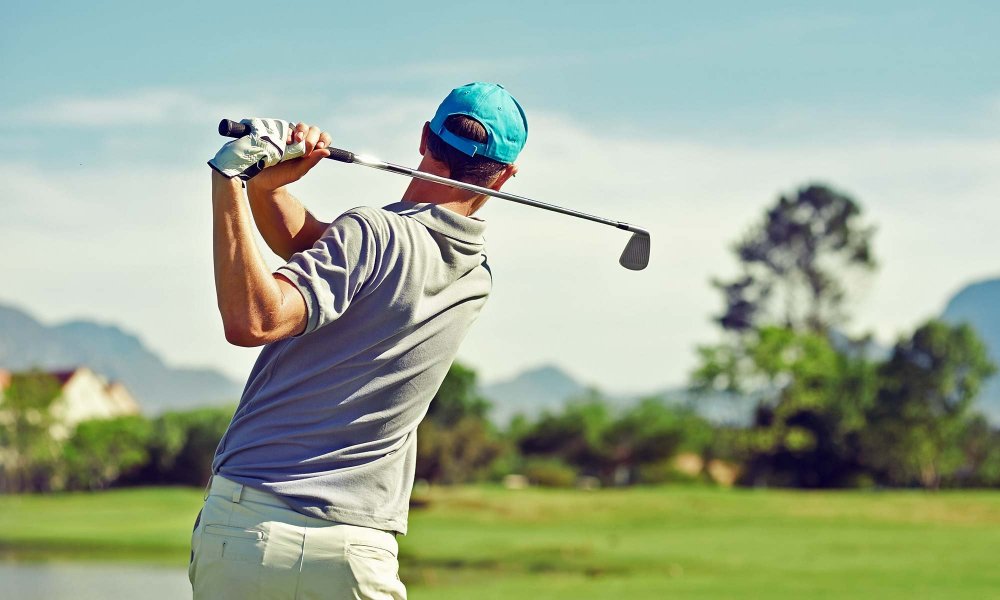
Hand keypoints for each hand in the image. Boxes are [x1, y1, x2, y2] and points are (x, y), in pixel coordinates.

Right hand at [207, 119, 328, 180]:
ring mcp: (289, 135)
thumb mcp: (298, 171)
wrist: (261, 177)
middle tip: (304, 149)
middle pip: (313, 130)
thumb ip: (312, 161)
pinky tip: (285, 141)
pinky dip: (288, 132)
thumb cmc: (282, 176)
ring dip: (301, 131)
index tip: (318, 147)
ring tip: (294, 142)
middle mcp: (301, 140)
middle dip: (311, 138)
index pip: (323, 138)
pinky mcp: (278, 132)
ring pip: (301, 125)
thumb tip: (327, 152)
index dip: (323, 139)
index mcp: (310, 150)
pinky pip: (286, 126)